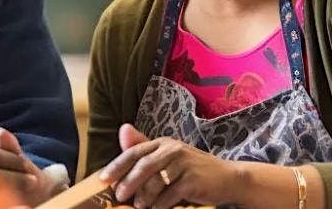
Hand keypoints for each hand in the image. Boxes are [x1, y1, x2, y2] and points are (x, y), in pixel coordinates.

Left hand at [99, 124, 241, 208]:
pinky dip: (160, 204)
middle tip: (119, 196)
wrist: (228, 178)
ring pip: (155, 181)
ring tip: (139, 206)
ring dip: (144, 196)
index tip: (103, 180)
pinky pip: (169, 194)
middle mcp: (173, 149)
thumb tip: (122, 129)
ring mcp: (184, 164)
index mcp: (163, 143)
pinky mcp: (192, 180)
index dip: (117, 165)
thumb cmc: (192, 170)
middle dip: (128, 182)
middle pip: (143, 165)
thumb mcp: (169, 157)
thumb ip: (146, 149)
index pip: (135, 151)